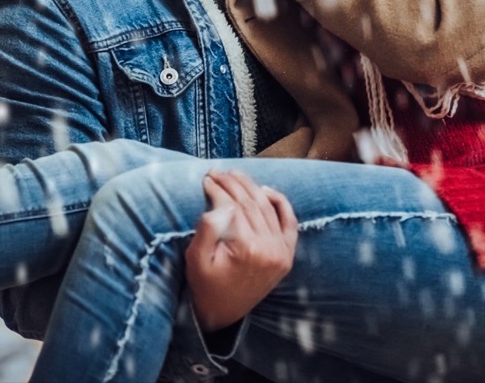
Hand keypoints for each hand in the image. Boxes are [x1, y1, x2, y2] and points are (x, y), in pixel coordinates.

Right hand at [184, 170, 297, 333]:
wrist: (222, 313)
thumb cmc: (205, 285)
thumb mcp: (196, 259)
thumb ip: (208, 229)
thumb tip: (222, 204)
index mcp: (248, 250)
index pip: (233, 206)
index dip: (218, 189)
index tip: (206, 178)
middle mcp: (270, 249)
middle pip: (250, 203)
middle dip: (231, 183)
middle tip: (216, 172)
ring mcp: (281, 252)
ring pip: (267, 208)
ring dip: (250, 187)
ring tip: (233, 175)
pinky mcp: (286, 255)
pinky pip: (289, 222)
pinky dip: (280, 203)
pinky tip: (265, 189)